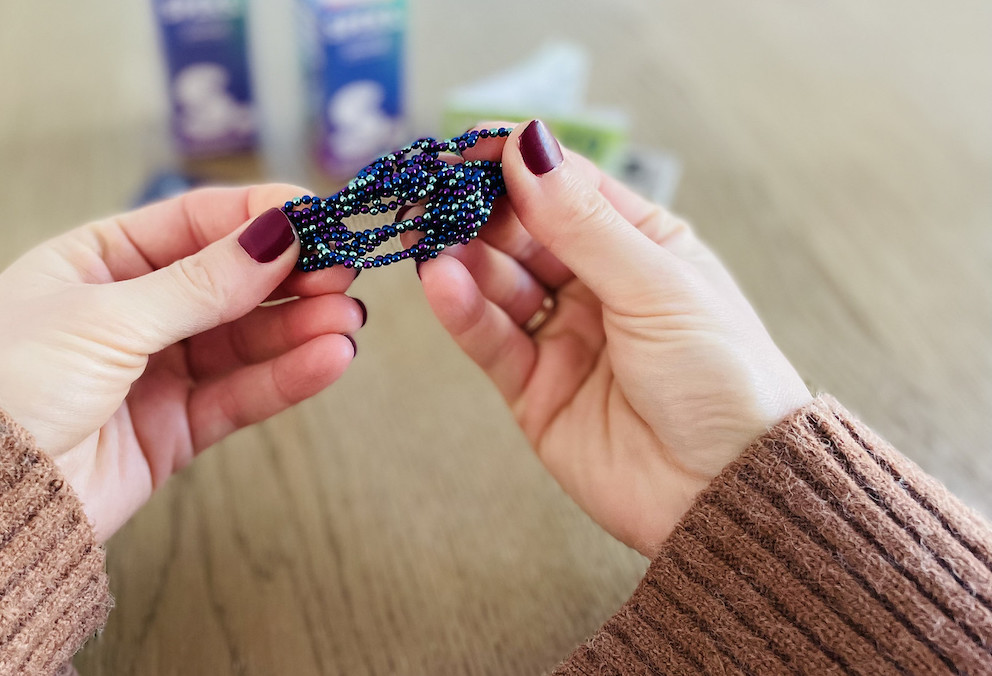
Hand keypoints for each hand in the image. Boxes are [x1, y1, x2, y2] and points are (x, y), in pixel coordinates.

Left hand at [0, 185, 363, 541]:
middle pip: (230, 283)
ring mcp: (155, 371)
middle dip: (291, 276)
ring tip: (348, 320)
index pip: (195, 224)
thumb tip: (276, 233)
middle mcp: (133, 311)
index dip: (259, 217)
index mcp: (100, 260)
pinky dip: (285, 377)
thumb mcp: (105, 316)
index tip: (319, 216)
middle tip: (347, 272)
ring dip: (299, 328)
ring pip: (244, 340)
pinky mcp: (173, 430)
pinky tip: (328, 359)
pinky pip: (239, 394)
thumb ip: (198, 283)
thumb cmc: (6, 379)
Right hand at [416, 121, 811, 556]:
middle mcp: (598, 285)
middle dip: (477, 210)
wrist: (727, 492)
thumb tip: (528, 145)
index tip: (465, 142)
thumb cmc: (721, 379)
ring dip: (462, 258)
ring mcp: (564, 336)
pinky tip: (441, 283)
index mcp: (642, 245)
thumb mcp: (656, 286)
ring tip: (428, 239)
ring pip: (498, 283)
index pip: (567, 187)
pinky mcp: (534, 388)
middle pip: (523, 232)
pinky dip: (463, 311)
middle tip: (431, 192)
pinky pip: (491, 339)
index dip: (517, 163)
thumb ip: (583, 222)